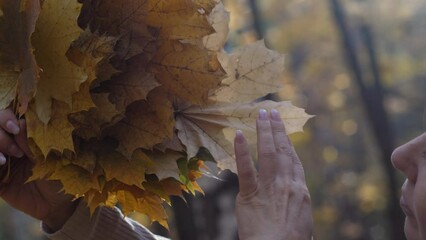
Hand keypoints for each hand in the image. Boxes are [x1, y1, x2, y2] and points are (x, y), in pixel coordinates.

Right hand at [0, 109, 77, 231]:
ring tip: (5, 160)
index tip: (15, 127)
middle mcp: (12, 143)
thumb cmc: (62, 175)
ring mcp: (3, 159)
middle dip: (0, 134)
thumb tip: (22, 124)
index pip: (10, 116)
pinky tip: (1, 165)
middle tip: (16, 151)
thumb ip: (34, 143)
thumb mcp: (52, 157)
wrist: (59, 203)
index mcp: (28, 134)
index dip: (6, 117)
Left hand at [234, 109, 312, 239]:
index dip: (288, 142)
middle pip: (283, 150)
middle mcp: (287, 184)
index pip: (294, 160)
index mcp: (301, 191)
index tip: (284, 129)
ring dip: (264, 131)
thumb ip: (296, 203)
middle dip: (277, 129)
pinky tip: (238, 134)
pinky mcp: (251, 194)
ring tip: (261, 114)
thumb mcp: (302, 220)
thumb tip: (295, 199)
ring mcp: (270, 187)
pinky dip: (241, 150)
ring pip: (268, 152)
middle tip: (272, 112)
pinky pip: (246, 168)